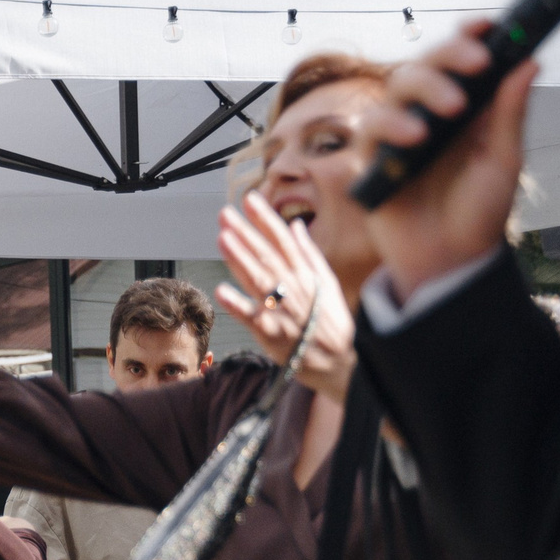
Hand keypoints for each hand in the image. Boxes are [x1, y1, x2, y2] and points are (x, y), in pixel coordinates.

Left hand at [216, 190, 354, 403]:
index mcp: (305, 273)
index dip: (266, 219)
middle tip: (225, 214)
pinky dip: (238, 304)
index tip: (250, 199)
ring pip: (259, 280)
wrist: (338, 360)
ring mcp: (282, 310)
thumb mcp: (326, 281)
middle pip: (266, 255)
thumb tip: (295, 225)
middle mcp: (293, 287)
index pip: (283, 240)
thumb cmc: (329, 320)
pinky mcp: (272, 333)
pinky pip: (253, 318)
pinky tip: (221, 291)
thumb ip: (308, 252)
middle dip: (246, 233)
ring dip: (240, 259)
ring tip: (222, 239)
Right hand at [367, 18, 534, 302]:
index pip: (464, 57)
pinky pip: (372, 127)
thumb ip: (510, 113)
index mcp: (469, 106)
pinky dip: (392, 125)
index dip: (470, 35)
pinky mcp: (375, 156)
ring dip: (426, 89)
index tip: (485, 26)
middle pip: (428, 62)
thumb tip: (529, 61)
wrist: (448, 261)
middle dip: (450, 56)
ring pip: (398, 86)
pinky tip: (414, 138)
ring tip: (451, 109)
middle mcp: (432, 112)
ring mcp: (401, 132)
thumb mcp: (504, 161)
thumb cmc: (477, 213)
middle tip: (475, 64)